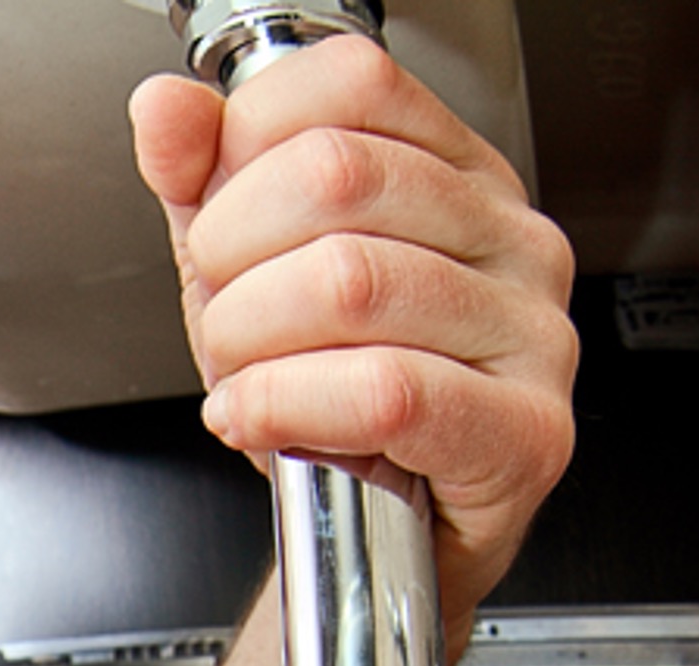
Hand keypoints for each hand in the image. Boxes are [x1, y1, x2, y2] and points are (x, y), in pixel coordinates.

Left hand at [130, 38, 576, 632]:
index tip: (222, 219)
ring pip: (351, 282)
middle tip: (224, 318)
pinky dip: (289, 405)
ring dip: (251, 343)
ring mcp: (532, 333)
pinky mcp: (526, 432)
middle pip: (337, 174)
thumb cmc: (329, 405)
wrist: (375, 548)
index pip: (350, 83)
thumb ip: (204, 183)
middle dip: (233, 256)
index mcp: (458, 173)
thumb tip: (166, 112)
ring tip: (244, 380)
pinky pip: (384, 392)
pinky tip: (260, 420)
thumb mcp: (246, 273)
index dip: (248, 146)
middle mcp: (512, 237)